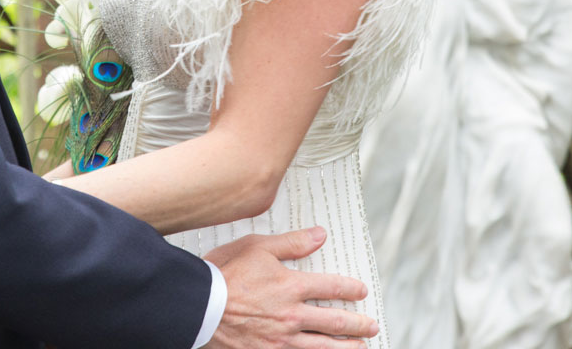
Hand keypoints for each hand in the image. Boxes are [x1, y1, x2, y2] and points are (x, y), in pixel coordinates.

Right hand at [205, 227, 378, 347]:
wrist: (199, 307)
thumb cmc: (223, 275)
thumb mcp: (257, 247)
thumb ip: (291, 243)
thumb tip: (319, 235)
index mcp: (292, 286)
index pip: (332, 287)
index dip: (350, 289)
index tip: (361, 291)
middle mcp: (292, 315)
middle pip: (335, 322)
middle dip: (358, 324)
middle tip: (371, 325)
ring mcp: (282, 340)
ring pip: (323, 347)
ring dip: (346, 348)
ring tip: (361, 348)